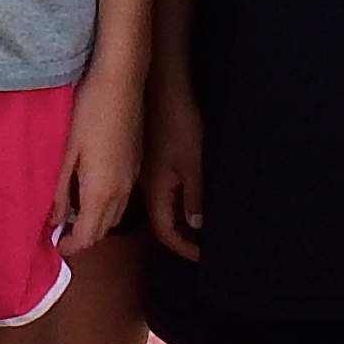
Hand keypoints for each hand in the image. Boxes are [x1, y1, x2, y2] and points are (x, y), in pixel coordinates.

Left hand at [53, 83, 138, 256]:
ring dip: (94, 223)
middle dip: (82, 239)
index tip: (53, 247)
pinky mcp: (135, 165)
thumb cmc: (88, 111)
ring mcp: (131, 178)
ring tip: (70, 215)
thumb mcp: (65, 151)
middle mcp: (121, 191)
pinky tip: (88, 192)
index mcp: (101, 191)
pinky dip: (104, 207)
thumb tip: (54, 220)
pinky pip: (121, 199)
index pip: (88, 236)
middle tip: (58, 233)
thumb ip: (59, 189)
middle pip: (102, 231)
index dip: (70, 247)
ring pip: (114, 216)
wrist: (121, 82)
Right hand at [144, 80, 207, 261]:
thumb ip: (194, 197)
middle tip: (199, 244)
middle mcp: (143, 186)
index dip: (183, 246)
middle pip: (158, 221)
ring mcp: (141, 171)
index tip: (201, 256)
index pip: (165, 231)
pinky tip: (182, 196)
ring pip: (156, 205)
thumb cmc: (178, 123)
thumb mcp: (193, 164)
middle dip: (178, 236)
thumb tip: (195, 224)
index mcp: (154, 190)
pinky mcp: (144, 158)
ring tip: (195, 226)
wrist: (160, 86)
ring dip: (174, 218)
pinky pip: (155, 190)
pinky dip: (170, 201)